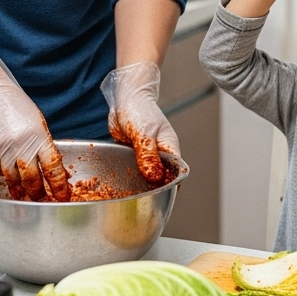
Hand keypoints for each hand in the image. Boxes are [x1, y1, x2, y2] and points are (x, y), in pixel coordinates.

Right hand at [0, 48, 68, 200]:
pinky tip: (6, 167)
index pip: (53, 169)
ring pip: (13, 180)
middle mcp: (22, 146)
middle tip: (41, 198)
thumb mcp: (37, 123)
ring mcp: (3, 150)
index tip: (62, 195)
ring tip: (23, 194)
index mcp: (39, 137)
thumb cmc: (16, 105)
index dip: (59, 186)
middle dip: (38, 193)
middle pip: (32, 180)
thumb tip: (51, 170)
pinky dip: (4, 172)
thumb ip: (43, 145)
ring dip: (20, 189)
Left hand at [102, 61, 178, 183]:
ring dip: (138, 182)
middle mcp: (159, 154)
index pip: (176, 172)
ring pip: (145, 174)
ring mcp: (145, 155)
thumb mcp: (143, 133)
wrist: (124, 98)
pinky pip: (132, 169)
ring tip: (130, 193)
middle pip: (160, 177)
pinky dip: (128, 175)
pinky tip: (120, 183)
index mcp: (169, 148)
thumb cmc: (139, 109)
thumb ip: (147, 155)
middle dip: (153, 187)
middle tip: (141, 197)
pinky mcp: (133, 155)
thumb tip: (154, 176)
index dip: (170, 185)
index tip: (160, 195)